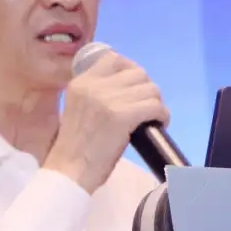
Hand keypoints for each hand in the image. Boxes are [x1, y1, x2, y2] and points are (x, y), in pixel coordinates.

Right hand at [44, 51, 168, 193]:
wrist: (69, 171)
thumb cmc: (73, 147)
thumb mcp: (76, 108)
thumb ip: (95, 94)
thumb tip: (125, 87)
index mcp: (81, 82)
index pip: (114, 59)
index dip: (131, 71)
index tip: (135, 87)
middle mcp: (94, 85)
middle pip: (137, 73)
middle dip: (146, 89)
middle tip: (145, 107)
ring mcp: (109, 99)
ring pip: (150, 89)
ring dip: (156, 103)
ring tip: (152, 117)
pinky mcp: (123, 116)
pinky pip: (154, 106)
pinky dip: (162, 115)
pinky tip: (159, 124)